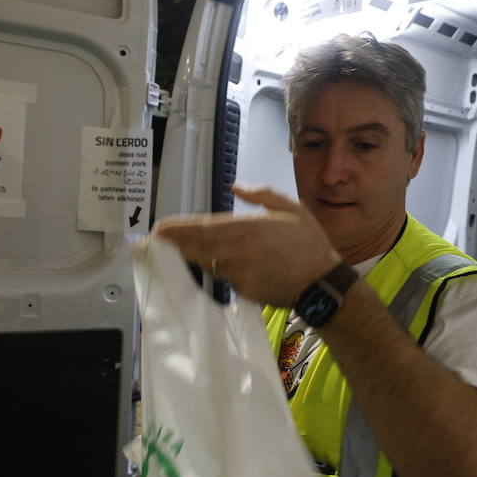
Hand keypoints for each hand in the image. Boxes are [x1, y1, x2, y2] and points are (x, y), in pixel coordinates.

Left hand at [149, 185, 340, 304]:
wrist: (321, 284)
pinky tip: (205, 266)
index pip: (205, 226)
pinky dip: (213, 270)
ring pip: (206, 262)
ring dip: (189, 256)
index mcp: (249, 226)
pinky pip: (222, 277)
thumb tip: (237, 186)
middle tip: (154, 240)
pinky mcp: (242, 290)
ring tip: (172, 250)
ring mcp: (239, 272)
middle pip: (197, 246)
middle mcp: (239, 249)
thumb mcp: (292, 208)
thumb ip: (262, 195)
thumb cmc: (309, 244)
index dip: (179, 228)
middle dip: (175, 243)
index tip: (161, 228)